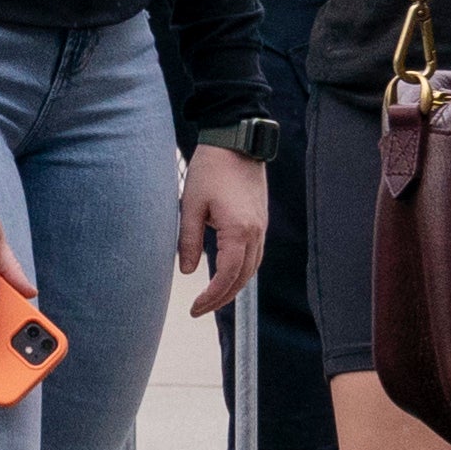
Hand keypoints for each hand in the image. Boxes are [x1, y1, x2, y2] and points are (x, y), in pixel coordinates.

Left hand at [176, 145, 270, 319]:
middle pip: (243, 278)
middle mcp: (255, 233)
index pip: (228, 276)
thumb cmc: (210, 169)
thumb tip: (189, 271)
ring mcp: (261, 226)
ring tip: (212, 296)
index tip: (196, 308)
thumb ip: (189, 240)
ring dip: (234, 286)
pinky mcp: (260, 220)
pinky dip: (242, 269)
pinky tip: (226, 272)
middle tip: (200, 309)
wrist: (236, 140)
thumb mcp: (190, 204)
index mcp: (238, 231)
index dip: (212, 296)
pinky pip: (254, 254)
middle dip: (222, 297)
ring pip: (252, 268)